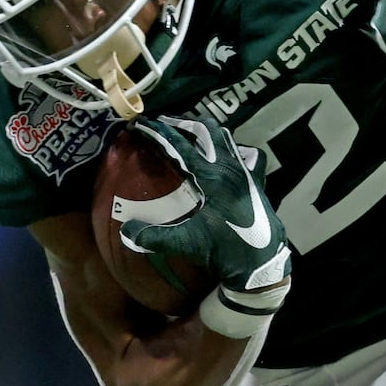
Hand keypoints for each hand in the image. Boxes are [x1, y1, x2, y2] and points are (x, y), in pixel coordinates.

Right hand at [120, 116, 289, 298]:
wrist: (260, 262)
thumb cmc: (223, 249)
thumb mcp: (185, 243)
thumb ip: (153, 236)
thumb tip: (125, 231)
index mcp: (210, 176)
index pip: (178, 145)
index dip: (158, 132)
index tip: (141, 124)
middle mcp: (229, 166)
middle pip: (204, 130)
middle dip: (182, 123)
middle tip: (164, 125)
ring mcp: (245, 171)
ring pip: (226, 138)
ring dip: (207, 132)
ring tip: (191, 134)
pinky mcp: (257, 181)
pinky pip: (250, 155)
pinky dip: (236, 150)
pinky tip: (229, 157)